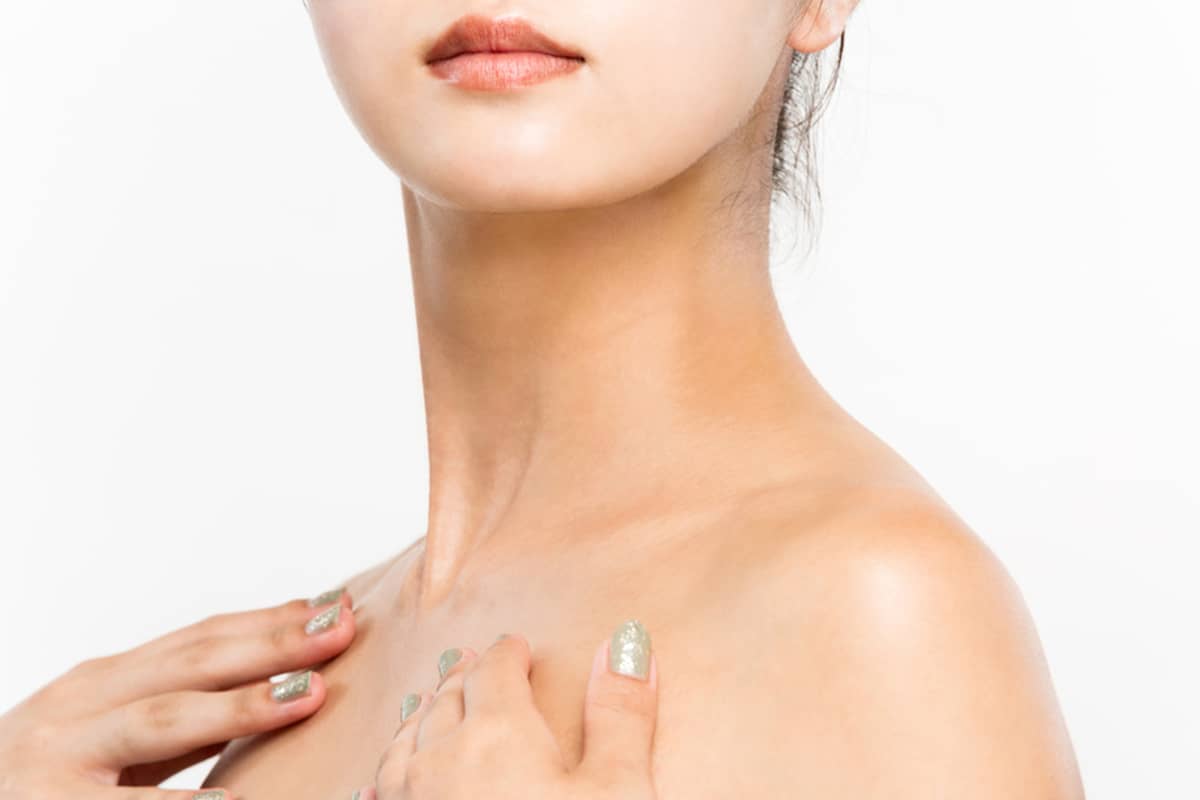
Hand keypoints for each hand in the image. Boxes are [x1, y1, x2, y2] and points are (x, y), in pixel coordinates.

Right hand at [0, 587, 355, 799]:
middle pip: (192, 665)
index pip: (200, 640)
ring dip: (241, 706)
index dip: (269, 621)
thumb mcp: (110, 734)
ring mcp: (60, 759)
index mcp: (103, 682)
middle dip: (272, 645)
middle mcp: (81, 708)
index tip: (336, 604)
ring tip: (309, 695)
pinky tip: (233, 798)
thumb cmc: (46, 782)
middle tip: (340, 630)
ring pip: (163, 722)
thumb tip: (283, 683)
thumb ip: (181, 711)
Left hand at [360, 619, 658, 799]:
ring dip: (421, 717)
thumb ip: (621, 714)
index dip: (510, 653)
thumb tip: (626, 640)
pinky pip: (378, 797)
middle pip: (446, 700)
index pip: (497, 671)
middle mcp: (439, 763)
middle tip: (473, 664)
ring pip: (404, 744)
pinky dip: (388, 776)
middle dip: (464, 677)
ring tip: (428, 704)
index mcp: (498, 735)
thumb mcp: (620, 792)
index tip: (518, 647)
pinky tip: (382, 784)